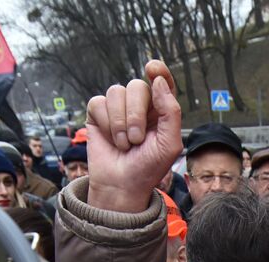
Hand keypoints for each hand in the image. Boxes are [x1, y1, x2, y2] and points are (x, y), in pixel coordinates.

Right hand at [85, 59, 182, 212]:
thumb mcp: (169, 144)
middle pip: (136, 86)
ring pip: (116, 92)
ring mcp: (117, 108)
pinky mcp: (97, 113)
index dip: (158, 71)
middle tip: (136, 140)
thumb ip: (170, 111)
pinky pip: (98, 102)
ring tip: (125, 144)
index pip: (161, 81)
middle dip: (136, 115)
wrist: (122, 185)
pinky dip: (106, 123)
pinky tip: (111, 139)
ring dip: (120, 122)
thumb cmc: (148, 167)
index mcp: (160, 109)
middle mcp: (139, 105)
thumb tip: (158, 81)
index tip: (152, 69)